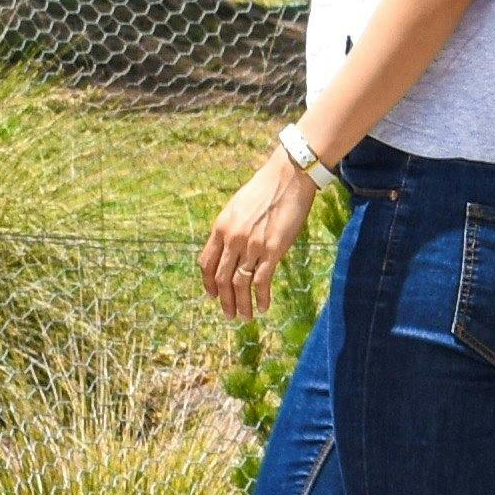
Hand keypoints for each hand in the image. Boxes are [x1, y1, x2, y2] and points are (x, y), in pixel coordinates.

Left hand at [201, 146, 314, 320]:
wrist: (287, 178)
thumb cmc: (264, 190)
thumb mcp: (237, 208)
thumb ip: (230, 229)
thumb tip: (228, 249)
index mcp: (220, 228)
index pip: (206, 264)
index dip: (208, 284)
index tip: (212, 296)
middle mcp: (232, 239)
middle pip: (221, 279)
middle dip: (224, 301)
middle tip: (230, 315)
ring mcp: (252, 246)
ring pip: (239, 284)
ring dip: (242, 305)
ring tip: (245, 317)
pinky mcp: (272, 250)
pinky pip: (261, 281)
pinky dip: (261, 297)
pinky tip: (264, 307)